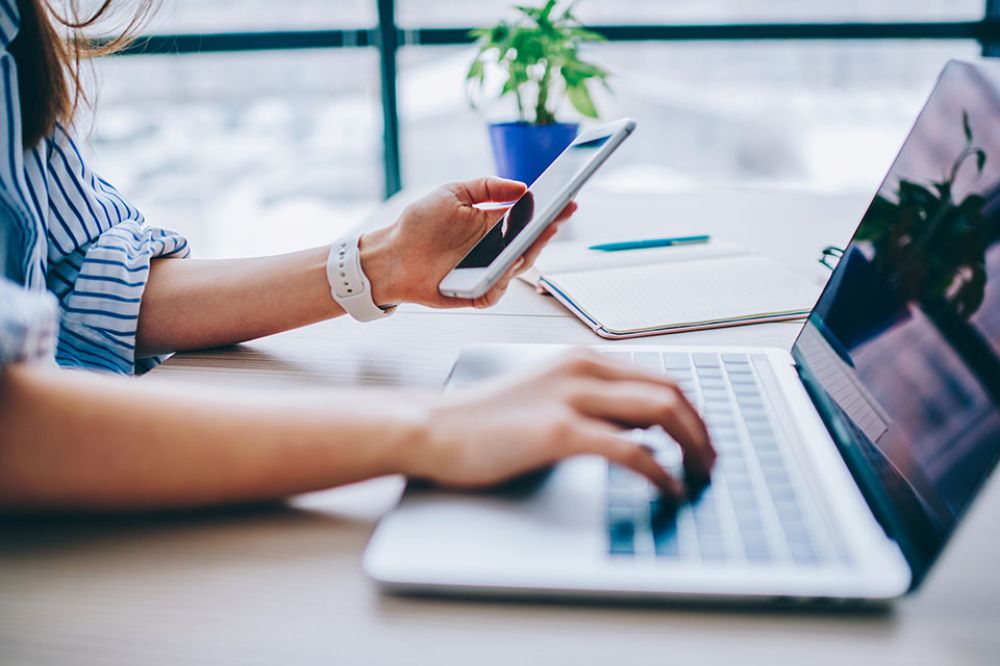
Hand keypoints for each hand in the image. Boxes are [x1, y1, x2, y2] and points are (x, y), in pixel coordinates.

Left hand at [359, 177, 576, 308]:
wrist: (391, 255)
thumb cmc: (419, 224)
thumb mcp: (453, 193)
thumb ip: (487, 187)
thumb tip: (522, 187)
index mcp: (493, 224)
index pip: (529, 217)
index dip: (550, 210)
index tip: (567, 199)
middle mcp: (495, 249)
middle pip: (531, 243)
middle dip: (547, 230)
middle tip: (557, 218)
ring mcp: (488, 272)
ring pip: (518, 267)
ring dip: (529, 252)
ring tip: (537, 236)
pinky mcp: (476, 292)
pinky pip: (497, 289)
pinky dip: (504, 280)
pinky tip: (508, 266)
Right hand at [404, 350, 714, 497]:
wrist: (434, 428)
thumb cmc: (484, 419)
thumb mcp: (547, 395)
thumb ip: (591, 402)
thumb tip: (640, 426)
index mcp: (582, 359)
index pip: (659, 377)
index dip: (691, 410)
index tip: (702, 439)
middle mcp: (584, 369)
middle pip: (671, 391)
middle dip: (702, 428)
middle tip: (712, 460)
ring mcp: (573, 397)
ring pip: (662, 411)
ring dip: (693, 446)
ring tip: (701, 475)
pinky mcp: (560, 431)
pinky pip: (631, 449)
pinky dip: (660, 471)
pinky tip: (668, 488)